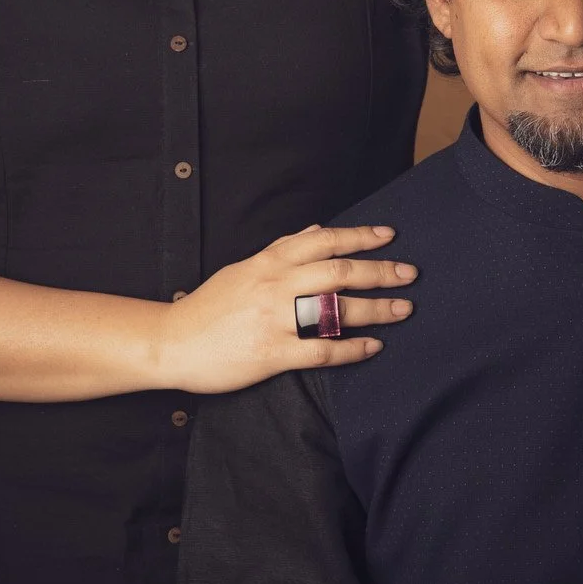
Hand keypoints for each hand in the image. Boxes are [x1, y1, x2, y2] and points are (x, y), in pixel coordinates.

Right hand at [156, 224, 417, 392]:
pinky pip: (321, 348)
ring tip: (403, 309)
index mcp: (269, 261)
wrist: (171, 341)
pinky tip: (374, 346)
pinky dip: (352, 347)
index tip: (389, 236)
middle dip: (379, 271)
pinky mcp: (273, 353)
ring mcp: (275, 320)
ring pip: (335, 309)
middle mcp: (276, 285)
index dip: (359, 236)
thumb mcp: (244, 267)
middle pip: (339, 272)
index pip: (324, 241)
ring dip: (375, 308)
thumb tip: (317, 230)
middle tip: (410, 273)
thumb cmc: (210, 306)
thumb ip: (283, 249)